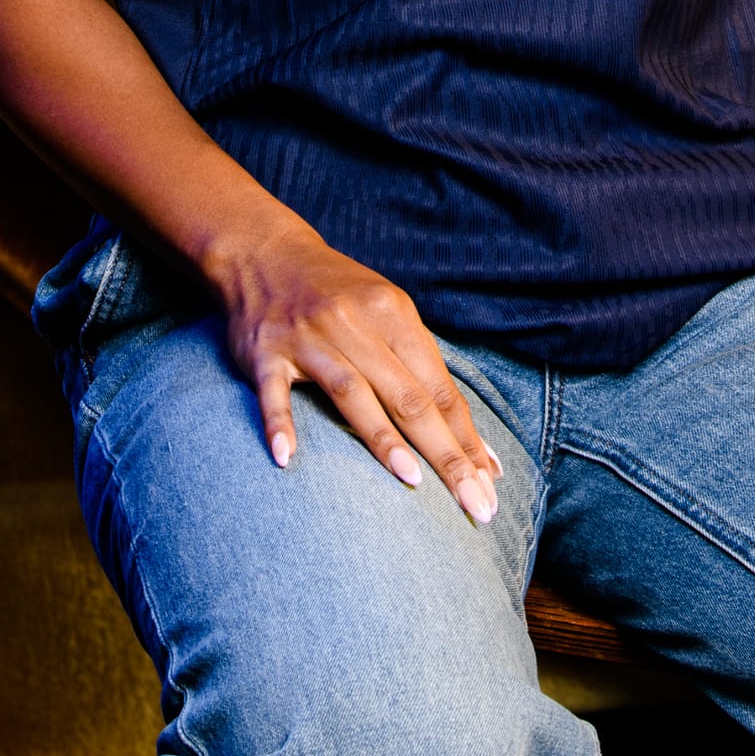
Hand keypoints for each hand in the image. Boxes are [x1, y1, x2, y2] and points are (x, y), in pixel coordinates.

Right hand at [212, 218, 503, 523]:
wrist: (264, 251)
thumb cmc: (337, 294)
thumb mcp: (384, 309)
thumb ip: (417, 364)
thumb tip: (463, 430)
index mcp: (392, 313)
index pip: (438, 387)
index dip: (466, 437)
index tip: (490, 482)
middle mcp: (354, 323)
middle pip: (408, 396)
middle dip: (445, 453)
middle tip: (475, 503)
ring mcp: (308, 337)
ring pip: (352, 391)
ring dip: (382, 437)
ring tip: (412, 480)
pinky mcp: (264, 351)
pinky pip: (272, 391)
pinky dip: (279, 423)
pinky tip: (286, 458)